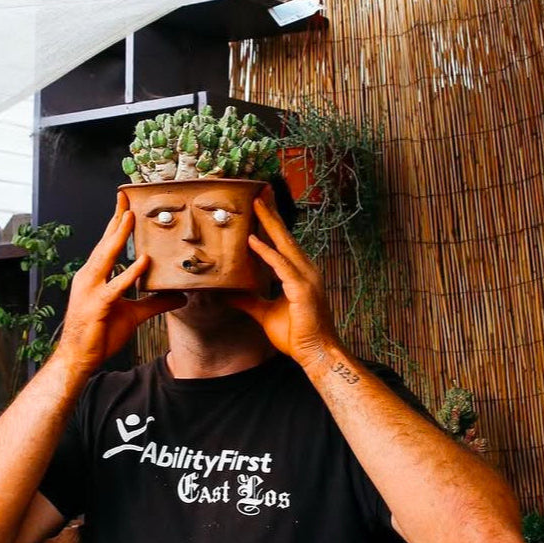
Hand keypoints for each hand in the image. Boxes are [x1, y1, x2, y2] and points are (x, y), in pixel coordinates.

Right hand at [54, 195, 182, 377]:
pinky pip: (115, 287)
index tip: (125, 205)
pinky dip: (130, 273)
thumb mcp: (134, 315)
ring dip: (119, 237)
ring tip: (131, 218)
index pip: (107, 245)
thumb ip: (156, 303)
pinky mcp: (97, 306)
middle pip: (104, 244)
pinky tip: (143, 262)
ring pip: (106, 258)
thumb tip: (180, 297)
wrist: (79, 357)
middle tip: (125, 198)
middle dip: (115, 220)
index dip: (116, 224)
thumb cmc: (100, 334)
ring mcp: (90, 291)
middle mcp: (89, 278)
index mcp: (95, 277)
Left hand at [227, 190, 339, 370]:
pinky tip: (253, 240)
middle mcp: (304, 270)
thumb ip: (249, 301)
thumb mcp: (264, 314)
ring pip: (284, 244)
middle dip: (272, 212)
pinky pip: (281, 266)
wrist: (315, 353)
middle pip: (285, 235)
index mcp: (298, 273)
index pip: (282, 242)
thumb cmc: (296, 335)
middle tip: (260, 189)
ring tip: (256, 203)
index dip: (271, 223)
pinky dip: (267, 252)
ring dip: (270, 223)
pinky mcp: (302, 289)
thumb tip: (228, 294)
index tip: (260, 204)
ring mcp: (306, 278)